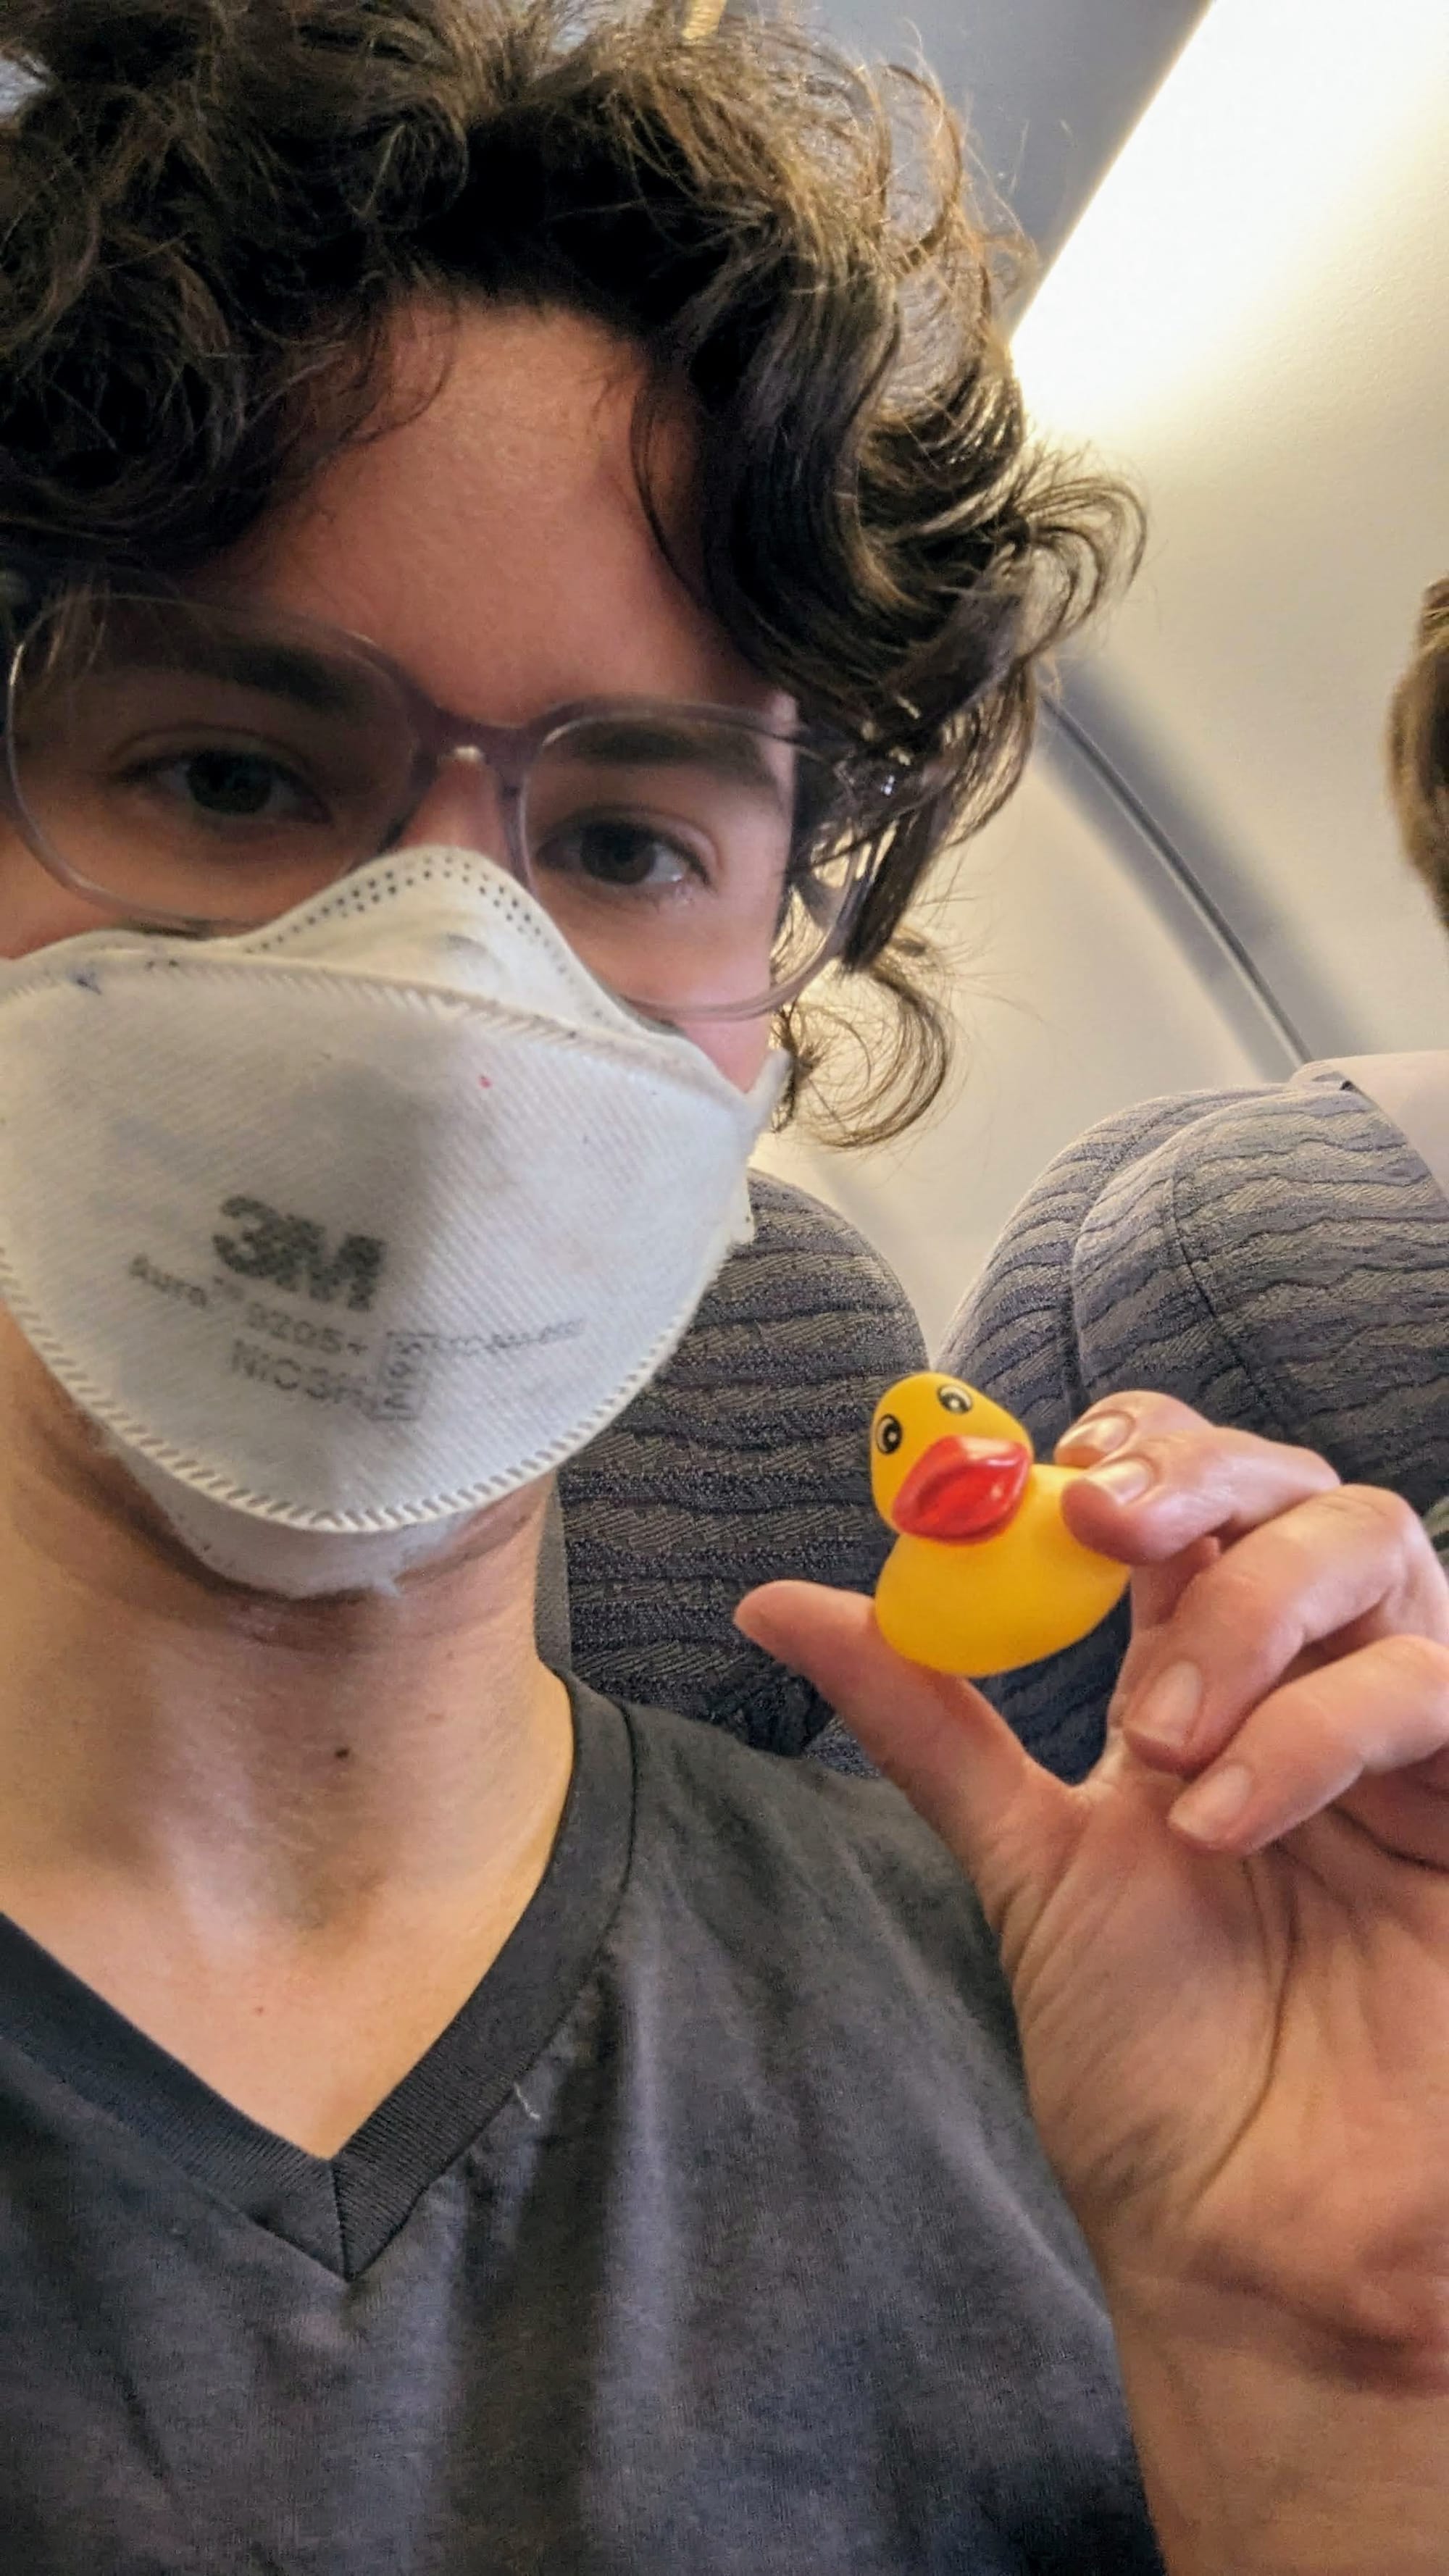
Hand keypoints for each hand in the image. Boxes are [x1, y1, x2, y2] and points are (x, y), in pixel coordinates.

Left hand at [735, 1396, 1448, 2382]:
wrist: (1246, 2242)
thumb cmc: (1152, 2067)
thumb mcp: (1022, 1861)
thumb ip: (924, 1720)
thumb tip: (773, 1602)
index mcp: (1201, 1684)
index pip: (1193, 1496)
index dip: (1141, 1447)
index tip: (1059, 1471)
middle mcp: (1310, 1690)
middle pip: (1298, 1490)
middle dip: (1201, 1477)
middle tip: (1103, 1520)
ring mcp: (1403, 1744)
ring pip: (1377, 1549)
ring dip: (1247, 1613)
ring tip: (1154, 1743)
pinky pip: (1431, 1683)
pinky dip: (1318, 1723)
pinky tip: (1228, 1814)